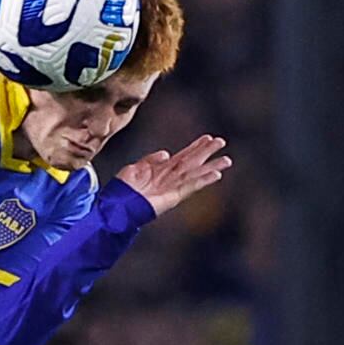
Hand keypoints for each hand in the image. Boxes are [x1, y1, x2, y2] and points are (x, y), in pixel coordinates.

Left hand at [115, 135, 231, 216]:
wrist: (116, 207)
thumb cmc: (122, 190)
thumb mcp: (135, 168)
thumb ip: (150, 160)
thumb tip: (166, 153)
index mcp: (162, 170)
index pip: (182, 155)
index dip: (195, 146)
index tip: (208, 137)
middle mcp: (170, 178)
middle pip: (192, 162)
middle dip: (206, 152)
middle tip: (222, 141)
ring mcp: (173, 188)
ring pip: (196, 173)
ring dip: (211, 166)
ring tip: (227, 160)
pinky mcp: (173, 198)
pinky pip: (191, 186)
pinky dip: (203, 180)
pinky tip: (216, 175)